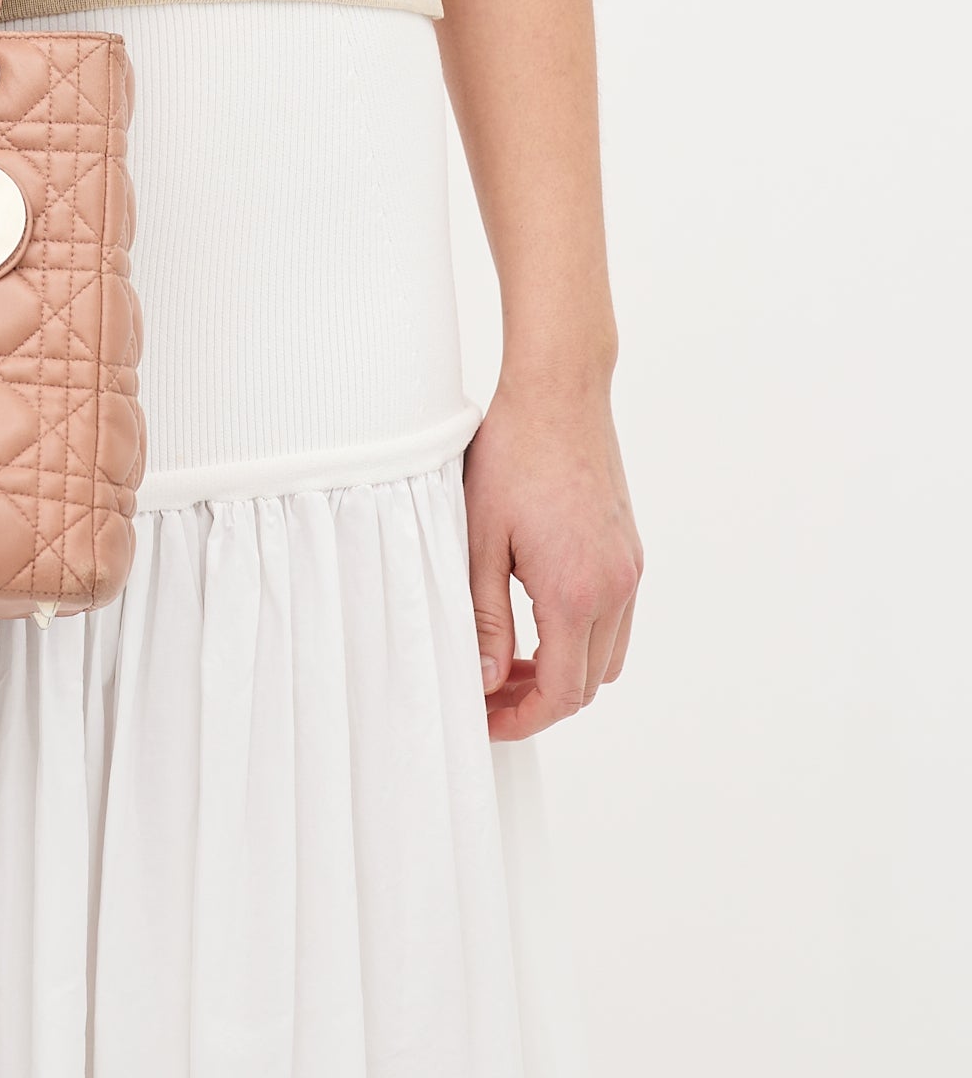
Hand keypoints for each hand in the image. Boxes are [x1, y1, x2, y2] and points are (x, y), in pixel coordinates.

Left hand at [464, 375, 641, 739]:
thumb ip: (484, 618)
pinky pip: (616, 617)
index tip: (487, 719)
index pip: (562, 693)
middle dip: (541, 699)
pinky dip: (583, 634)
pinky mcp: (630, 549)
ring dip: (565, 668)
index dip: (523, 719)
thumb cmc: (512, 455)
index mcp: (576, 592)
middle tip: (490, 689)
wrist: (560, 391)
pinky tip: (539, 613)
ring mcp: (629, 568)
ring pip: (607, 654)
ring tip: (512, 655)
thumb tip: (488, 680)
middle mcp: (615, 587)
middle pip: (589, 683)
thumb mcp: (480, 539)